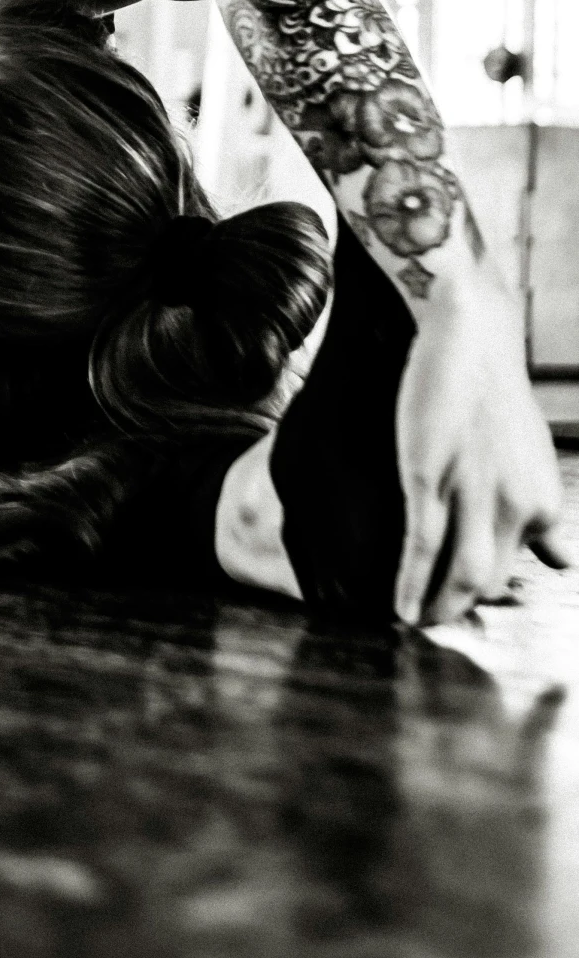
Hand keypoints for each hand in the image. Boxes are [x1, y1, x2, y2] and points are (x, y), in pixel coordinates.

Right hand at [394, 283, 568, 624]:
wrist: (469, 331)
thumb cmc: (493, 393)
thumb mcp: (533, 459)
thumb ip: (543, 517)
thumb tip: (560, 564)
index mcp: (544, 502)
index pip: (516, 572)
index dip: (485, 596)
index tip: (462, 610)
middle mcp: (517, 504)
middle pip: (488, 581)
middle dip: (458, 608)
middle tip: (429, 624)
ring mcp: (472, 491)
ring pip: (462, 576)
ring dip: (438, 611)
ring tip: (415, 626)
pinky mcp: (428, 475)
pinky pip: (422, 545)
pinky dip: (410, 584)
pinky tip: (399, 609)